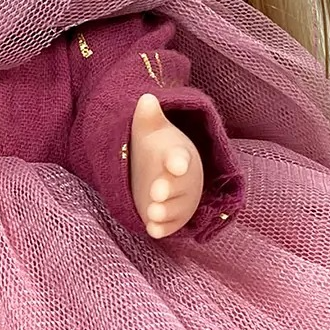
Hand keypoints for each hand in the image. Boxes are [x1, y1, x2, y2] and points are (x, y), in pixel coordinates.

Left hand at [129, 92, 203, 237]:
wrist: (165, 171)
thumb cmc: (157, 149)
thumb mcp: (149, 131)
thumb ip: (147, 118)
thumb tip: (146, 99)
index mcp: (178, 156)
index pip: (181, 157)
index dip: (178, 161)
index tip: (175, 164)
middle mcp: (184, 180)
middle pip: (180, 185)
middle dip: (170, 189)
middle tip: (155, 191)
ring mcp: (180, 200)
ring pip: (176, 208)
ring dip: (165, 211)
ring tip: (151, 212)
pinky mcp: (173, 217)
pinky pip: (170, 224)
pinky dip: (162, 228)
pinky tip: (151, 230)